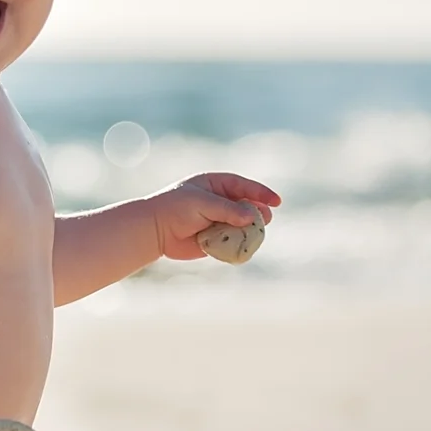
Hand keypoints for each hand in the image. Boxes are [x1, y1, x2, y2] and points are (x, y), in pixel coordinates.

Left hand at [148, 173, 281, 260]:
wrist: (154, 230)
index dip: (260, 192)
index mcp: (214, 185)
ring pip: (241, 224)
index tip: (276, 201)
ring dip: (250, 229)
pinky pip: (232, 240)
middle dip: (257, 212)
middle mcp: (217, 201)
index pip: (242, 185)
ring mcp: (216, 220)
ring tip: (256, 233)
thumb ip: (227, 209)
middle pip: (245, 205)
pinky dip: (239, 243)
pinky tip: (244, 246)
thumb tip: (251, 215)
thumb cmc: (175, 208)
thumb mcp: (202, 203)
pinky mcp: (213, 238)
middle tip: (266, 219)